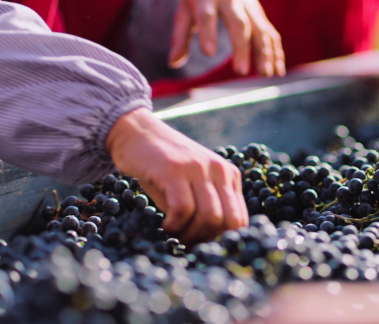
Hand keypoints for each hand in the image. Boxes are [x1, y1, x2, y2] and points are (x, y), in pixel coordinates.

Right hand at [105, 108, 247, 243]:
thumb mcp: (194, 185)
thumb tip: (211, 244)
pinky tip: (165, 225)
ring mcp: (197, 168)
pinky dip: (174, 226)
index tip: (203, 246)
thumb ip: (207, 208)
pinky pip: (183, 209)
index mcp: (229, 175)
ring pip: (209, 217)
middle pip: (229, 221)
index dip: (223, 240)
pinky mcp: (173, 169)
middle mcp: (219, 170)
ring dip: (190, 236)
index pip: (240, 219)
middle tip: (188, 243)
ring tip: (175, 235)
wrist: (138, 133)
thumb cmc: (164, 167)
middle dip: (208, 240)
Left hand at [169, 0, 284, 76]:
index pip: (207, 16)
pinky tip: (277, 71)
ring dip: (265, 52)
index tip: (208, 53)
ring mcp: (248, 6)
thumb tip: (173, 64)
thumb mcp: (183, 11)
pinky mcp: (259, 14)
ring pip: (260, 29)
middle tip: (240, 72)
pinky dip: (276, 52)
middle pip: (239, 24)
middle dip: (241, 47)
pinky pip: (270, 33)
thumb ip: (179, 38)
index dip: (208, 33)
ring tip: (265, 75)